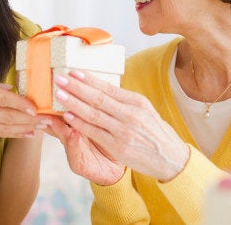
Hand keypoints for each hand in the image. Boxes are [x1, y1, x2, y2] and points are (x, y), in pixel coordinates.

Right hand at [0, 69, 48, 137]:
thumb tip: (10, 89)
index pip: (2, 99)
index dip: (20, 104)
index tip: (35, 107)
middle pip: (8, 116)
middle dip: (29, 119)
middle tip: (48, 119)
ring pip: (6, 127)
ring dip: (26, 128)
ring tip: (43, 127)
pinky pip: (0, 133)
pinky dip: (15, 134)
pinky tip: (28, 134)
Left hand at [53, 70, 189, 181]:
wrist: (171, 158)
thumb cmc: (154, 133)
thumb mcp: (145, 110)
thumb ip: (124, 101)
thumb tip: (101, 88)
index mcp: (137, 102)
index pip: (108, 87)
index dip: (88, 79)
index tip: (73, 72)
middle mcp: (130, 114)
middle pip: (97, 98)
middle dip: (76, 87)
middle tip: (59, 78)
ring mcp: (124, 131)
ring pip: (93, 113)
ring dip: (73, 103)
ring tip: (59, 94)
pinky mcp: (118, 146)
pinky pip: (94, 132)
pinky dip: (79, 123)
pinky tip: (68, 116)